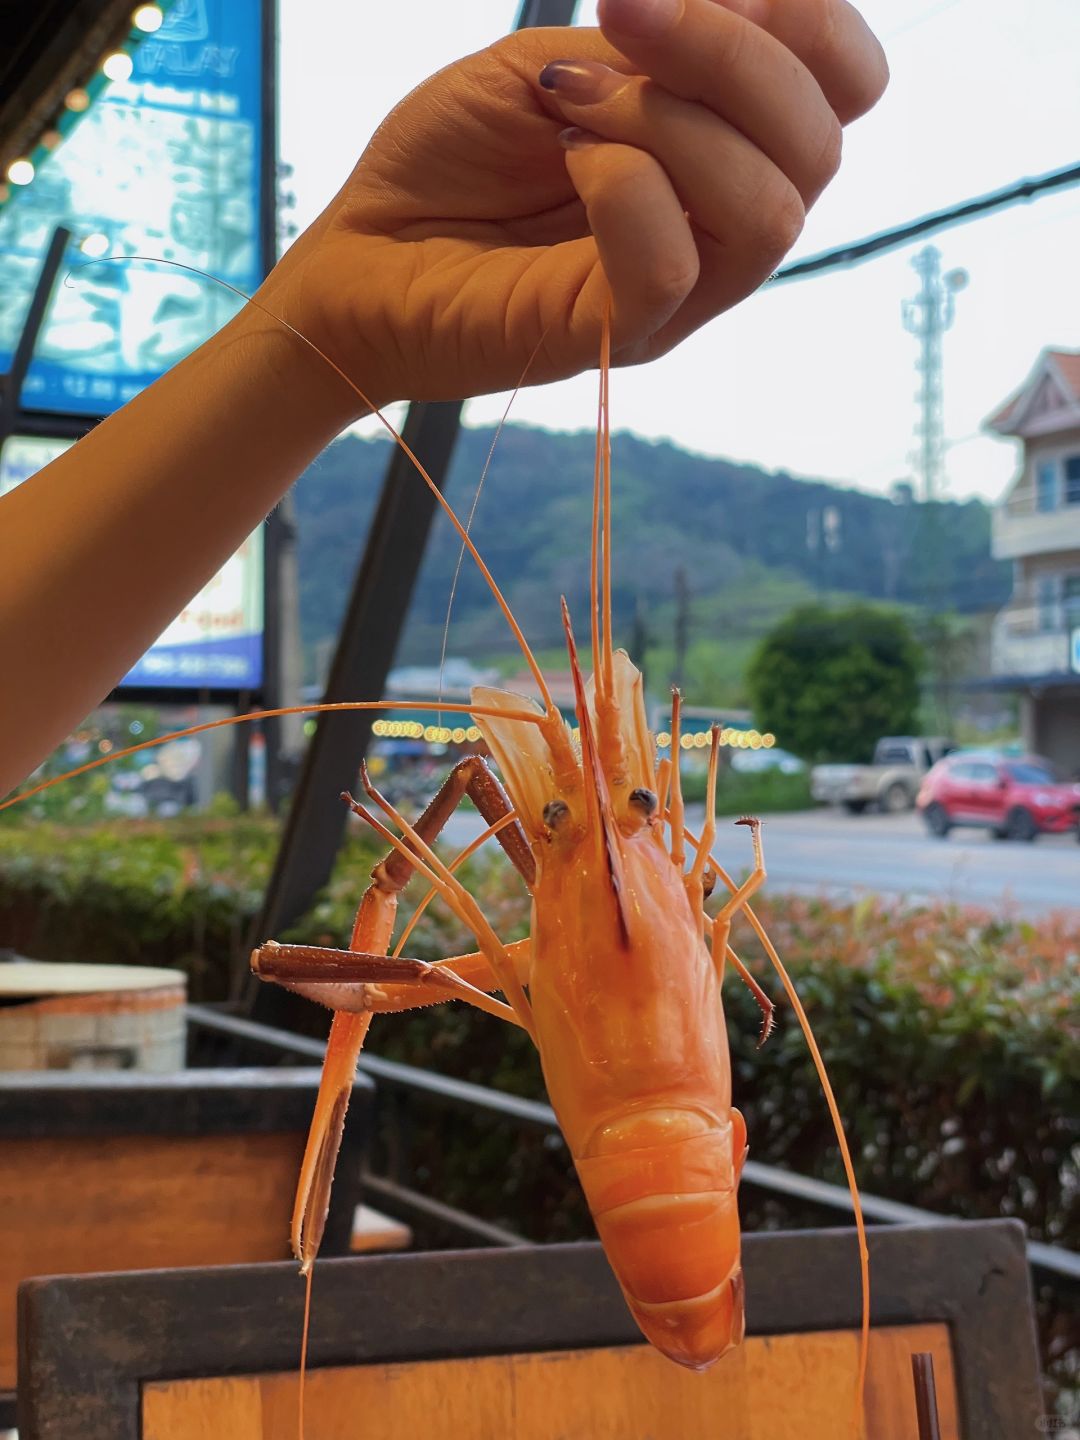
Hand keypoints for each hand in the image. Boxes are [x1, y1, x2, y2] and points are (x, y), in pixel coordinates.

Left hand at [263, 0, 887, 414]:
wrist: (356, 258)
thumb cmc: (448, 160)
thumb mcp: (552, 64)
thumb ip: (649, 42)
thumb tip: (740, 3)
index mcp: (721, 152)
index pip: (846, 89)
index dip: (813, 17)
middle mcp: (717, 229)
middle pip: (820, 146)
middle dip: (731, 51)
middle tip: (618, 13)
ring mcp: (675, 295)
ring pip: (768, 211)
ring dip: (671, 121)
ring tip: (573, 104)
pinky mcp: (617, 339)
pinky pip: (674, 267)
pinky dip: (624, 184)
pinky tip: (565, 159)